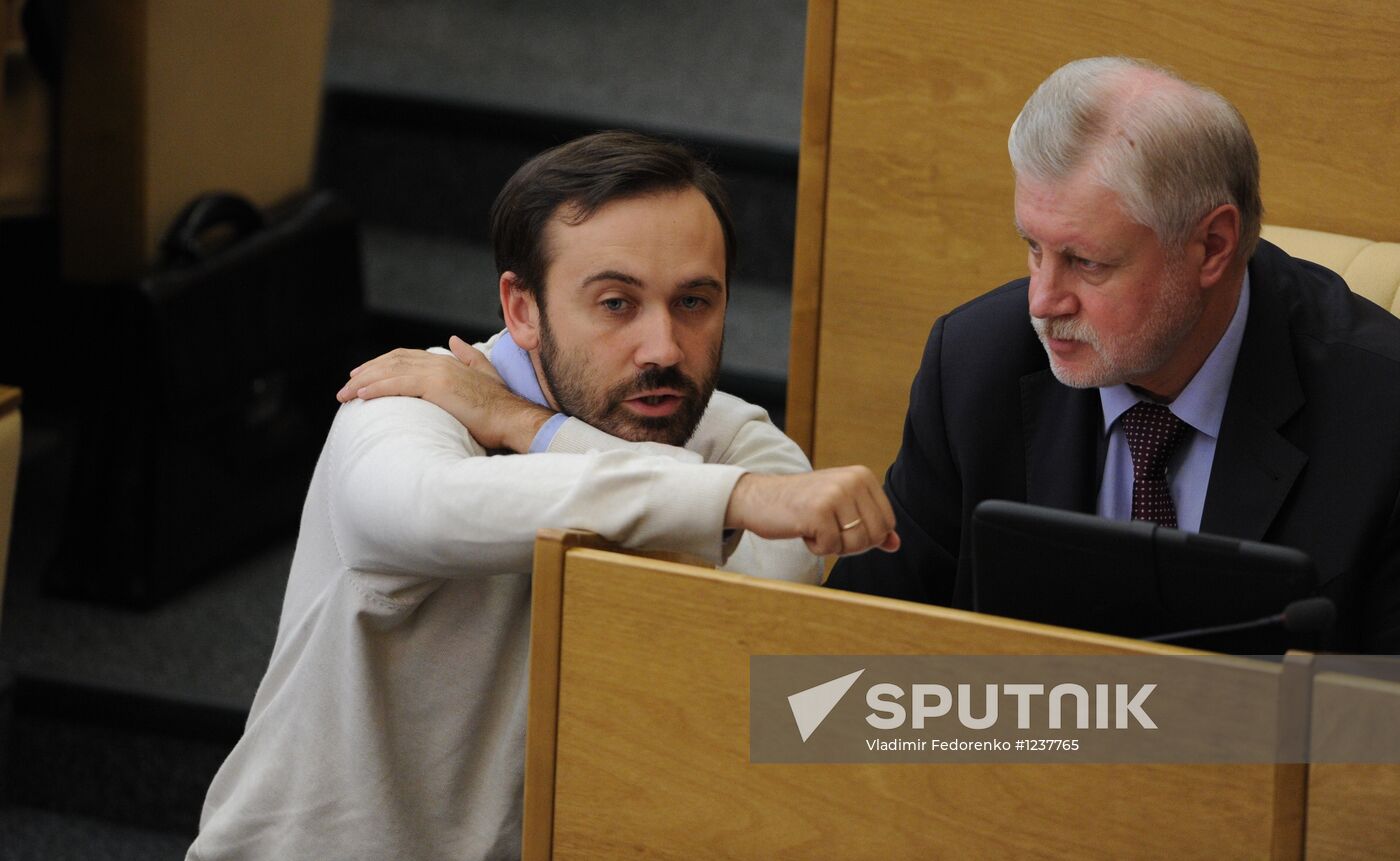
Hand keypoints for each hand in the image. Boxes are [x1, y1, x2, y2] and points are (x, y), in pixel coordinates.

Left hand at [336, 336, 554, 451]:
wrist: (513, 418)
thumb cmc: (500, 407)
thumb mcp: (484, 375)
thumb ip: (468, 356)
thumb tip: (454, 340)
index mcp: (447, 361)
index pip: (405, 357)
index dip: (382, 363)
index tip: (363, 374)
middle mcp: (439, 362)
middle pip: (393, 361)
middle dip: (367, 371)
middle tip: (346, 384)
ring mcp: (437, 372)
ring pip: (390, 371)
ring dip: (364, 382)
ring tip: (345, 394)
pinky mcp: (435, 386)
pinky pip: (397, 384)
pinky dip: (376, 388)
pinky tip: (361, 395)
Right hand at [723, 466, 900, 556]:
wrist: (759, 497)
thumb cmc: (802, 505)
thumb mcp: (841, 509)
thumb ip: (870, 524)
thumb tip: (895, 544)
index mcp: (862, 476)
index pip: (887, 523)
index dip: (866, 536)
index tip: (841, 525)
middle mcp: (852, 480)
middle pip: (874, 536)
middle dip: (851, 544)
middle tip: (827, 530)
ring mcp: (835, 494)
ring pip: (855, 544)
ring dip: (833, 546)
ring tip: (815, 527)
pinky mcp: (817, 512)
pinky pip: (831, 548)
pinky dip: (816, 547)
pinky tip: (802, 528)